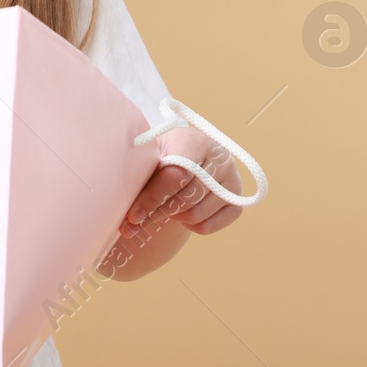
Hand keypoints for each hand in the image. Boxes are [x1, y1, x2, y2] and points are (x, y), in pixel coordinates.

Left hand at [118, 126, 242, 237]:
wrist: (187, 158)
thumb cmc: (161, 156)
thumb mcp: (151, 155)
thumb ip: (139, 175)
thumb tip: (128, 219)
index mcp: (195, 140)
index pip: (176, 174)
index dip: (152, 197)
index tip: (132, 216)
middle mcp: (221, 158)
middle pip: (187, 197)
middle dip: (160, 210)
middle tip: (142, 214)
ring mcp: (233, 181)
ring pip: (196, 215)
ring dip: (174, 216)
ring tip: (166, 203)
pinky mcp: (238, 202)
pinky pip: (208, 227)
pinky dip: (189, 225)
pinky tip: (182, 211)